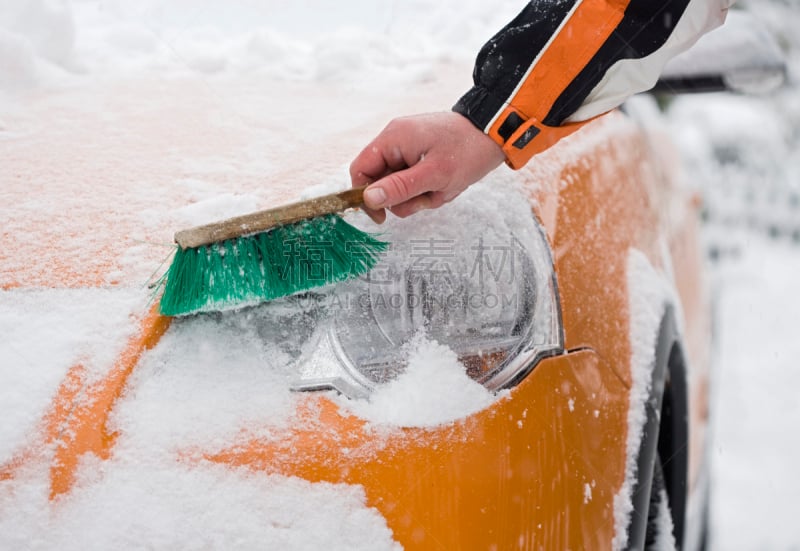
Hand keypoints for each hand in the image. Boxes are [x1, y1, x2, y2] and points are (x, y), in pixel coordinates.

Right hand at [350, 111, 504, 222]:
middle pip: (380, 181)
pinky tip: (445, 183)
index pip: (360, 171)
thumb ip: (399, 187)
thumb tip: (368, 199)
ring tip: (443, 188)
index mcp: (392, 139)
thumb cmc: (467, 150)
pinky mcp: (420, 155)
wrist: (495, 133)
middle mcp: (395, 140)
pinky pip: (413, 180)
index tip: (382, 216)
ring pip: (399, 185)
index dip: (365, 196)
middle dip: (404, 196)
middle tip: (430, 195)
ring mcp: (408, 147)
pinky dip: (428, 188)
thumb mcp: (434, 175)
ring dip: (419, 195)